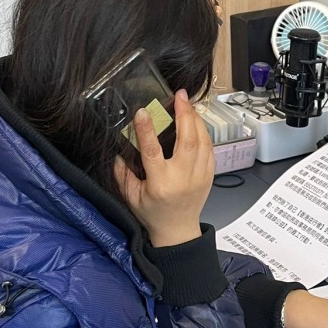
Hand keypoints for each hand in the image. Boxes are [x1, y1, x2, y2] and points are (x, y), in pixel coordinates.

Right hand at [115, 89, 214, 246]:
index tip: (143, 112)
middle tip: (179, 96)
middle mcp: (182, 178)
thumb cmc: (153, 213)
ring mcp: (199, 176)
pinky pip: (210, 148)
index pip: (153, 152)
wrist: (178, 231)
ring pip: (203, 141)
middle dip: (184, 114)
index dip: (147, 130)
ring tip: (187, 104)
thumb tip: (118, 149)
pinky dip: (204, 132)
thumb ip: (122, 173)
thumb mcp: (131, 196)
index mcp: (160, 183)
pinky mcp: (209, 175)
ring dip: (196, 119)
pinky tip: (197, 121)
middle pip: (188, 140)